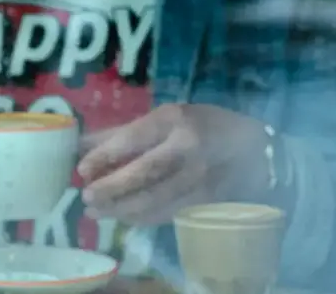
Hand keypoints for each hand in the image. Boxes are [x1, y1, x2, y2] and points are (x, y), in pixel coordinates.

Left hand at [77, 104, 270, 225]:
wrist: (254, 148)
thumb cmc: (201, 126)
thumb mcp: (165, 118)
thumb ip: (123, 132)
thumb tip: (81, 144)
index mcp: (173, 120)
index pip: (133, 139)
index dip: (105, 156)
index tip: (81, 170)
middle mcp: (187, 147)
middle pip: (144, 172)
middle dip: (112, 187)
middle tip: (87, 197)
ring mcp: (199, 176)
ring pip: (155, 198)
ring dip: (122, 208)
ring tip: (96, 212)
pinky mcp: (205, 199)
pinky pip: (168, 212)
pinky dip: (142, 217)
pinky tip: (123, 218)